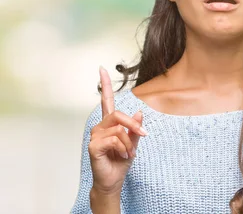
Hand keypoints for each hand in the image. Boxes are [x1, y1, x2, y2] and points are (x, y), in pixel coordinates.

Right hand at [88, 66, 147, 194]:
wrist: (113, 179)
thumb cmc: (121, 161)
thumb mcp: (134, 143)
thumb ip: (135, 128)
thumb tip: (139, 113)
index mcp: (110, 123)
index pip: (107, 100)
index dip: (105, 84)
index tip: (102, 68)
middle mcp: (100, 127)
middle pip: (118, 115)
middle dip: (134, 126)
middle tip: (143, 135)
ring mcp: (95, 136)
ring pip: (119, 130)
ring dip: (129, 143)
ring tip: (129, 153)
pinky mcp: (93, 145)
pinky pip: (115, 139)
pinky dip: (124, 148)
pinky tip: (123, 155)